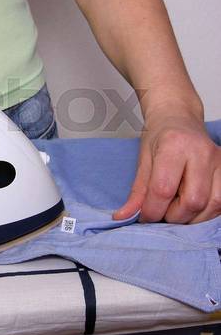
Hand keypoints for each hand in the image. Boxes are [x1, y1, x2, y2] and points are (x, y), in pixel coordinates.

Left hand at [113, 109, 220, 223]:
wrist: (179, 117)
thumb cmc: (160, 136)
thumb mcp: (143, 160)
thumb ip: (137, 192)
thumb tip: (123, 217)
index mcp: (174, 145)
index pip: (163, 189)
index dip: (152, 210)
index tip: (144, 216)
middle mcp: (201, 152)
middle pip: (193, 201)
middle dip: (174, 216)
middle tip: (162, 211)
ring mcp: (219, 160)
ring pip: (213, 205)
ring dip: (192, 217)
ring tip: (176, 208)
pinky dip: (206, 211)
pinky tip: (192, 207)